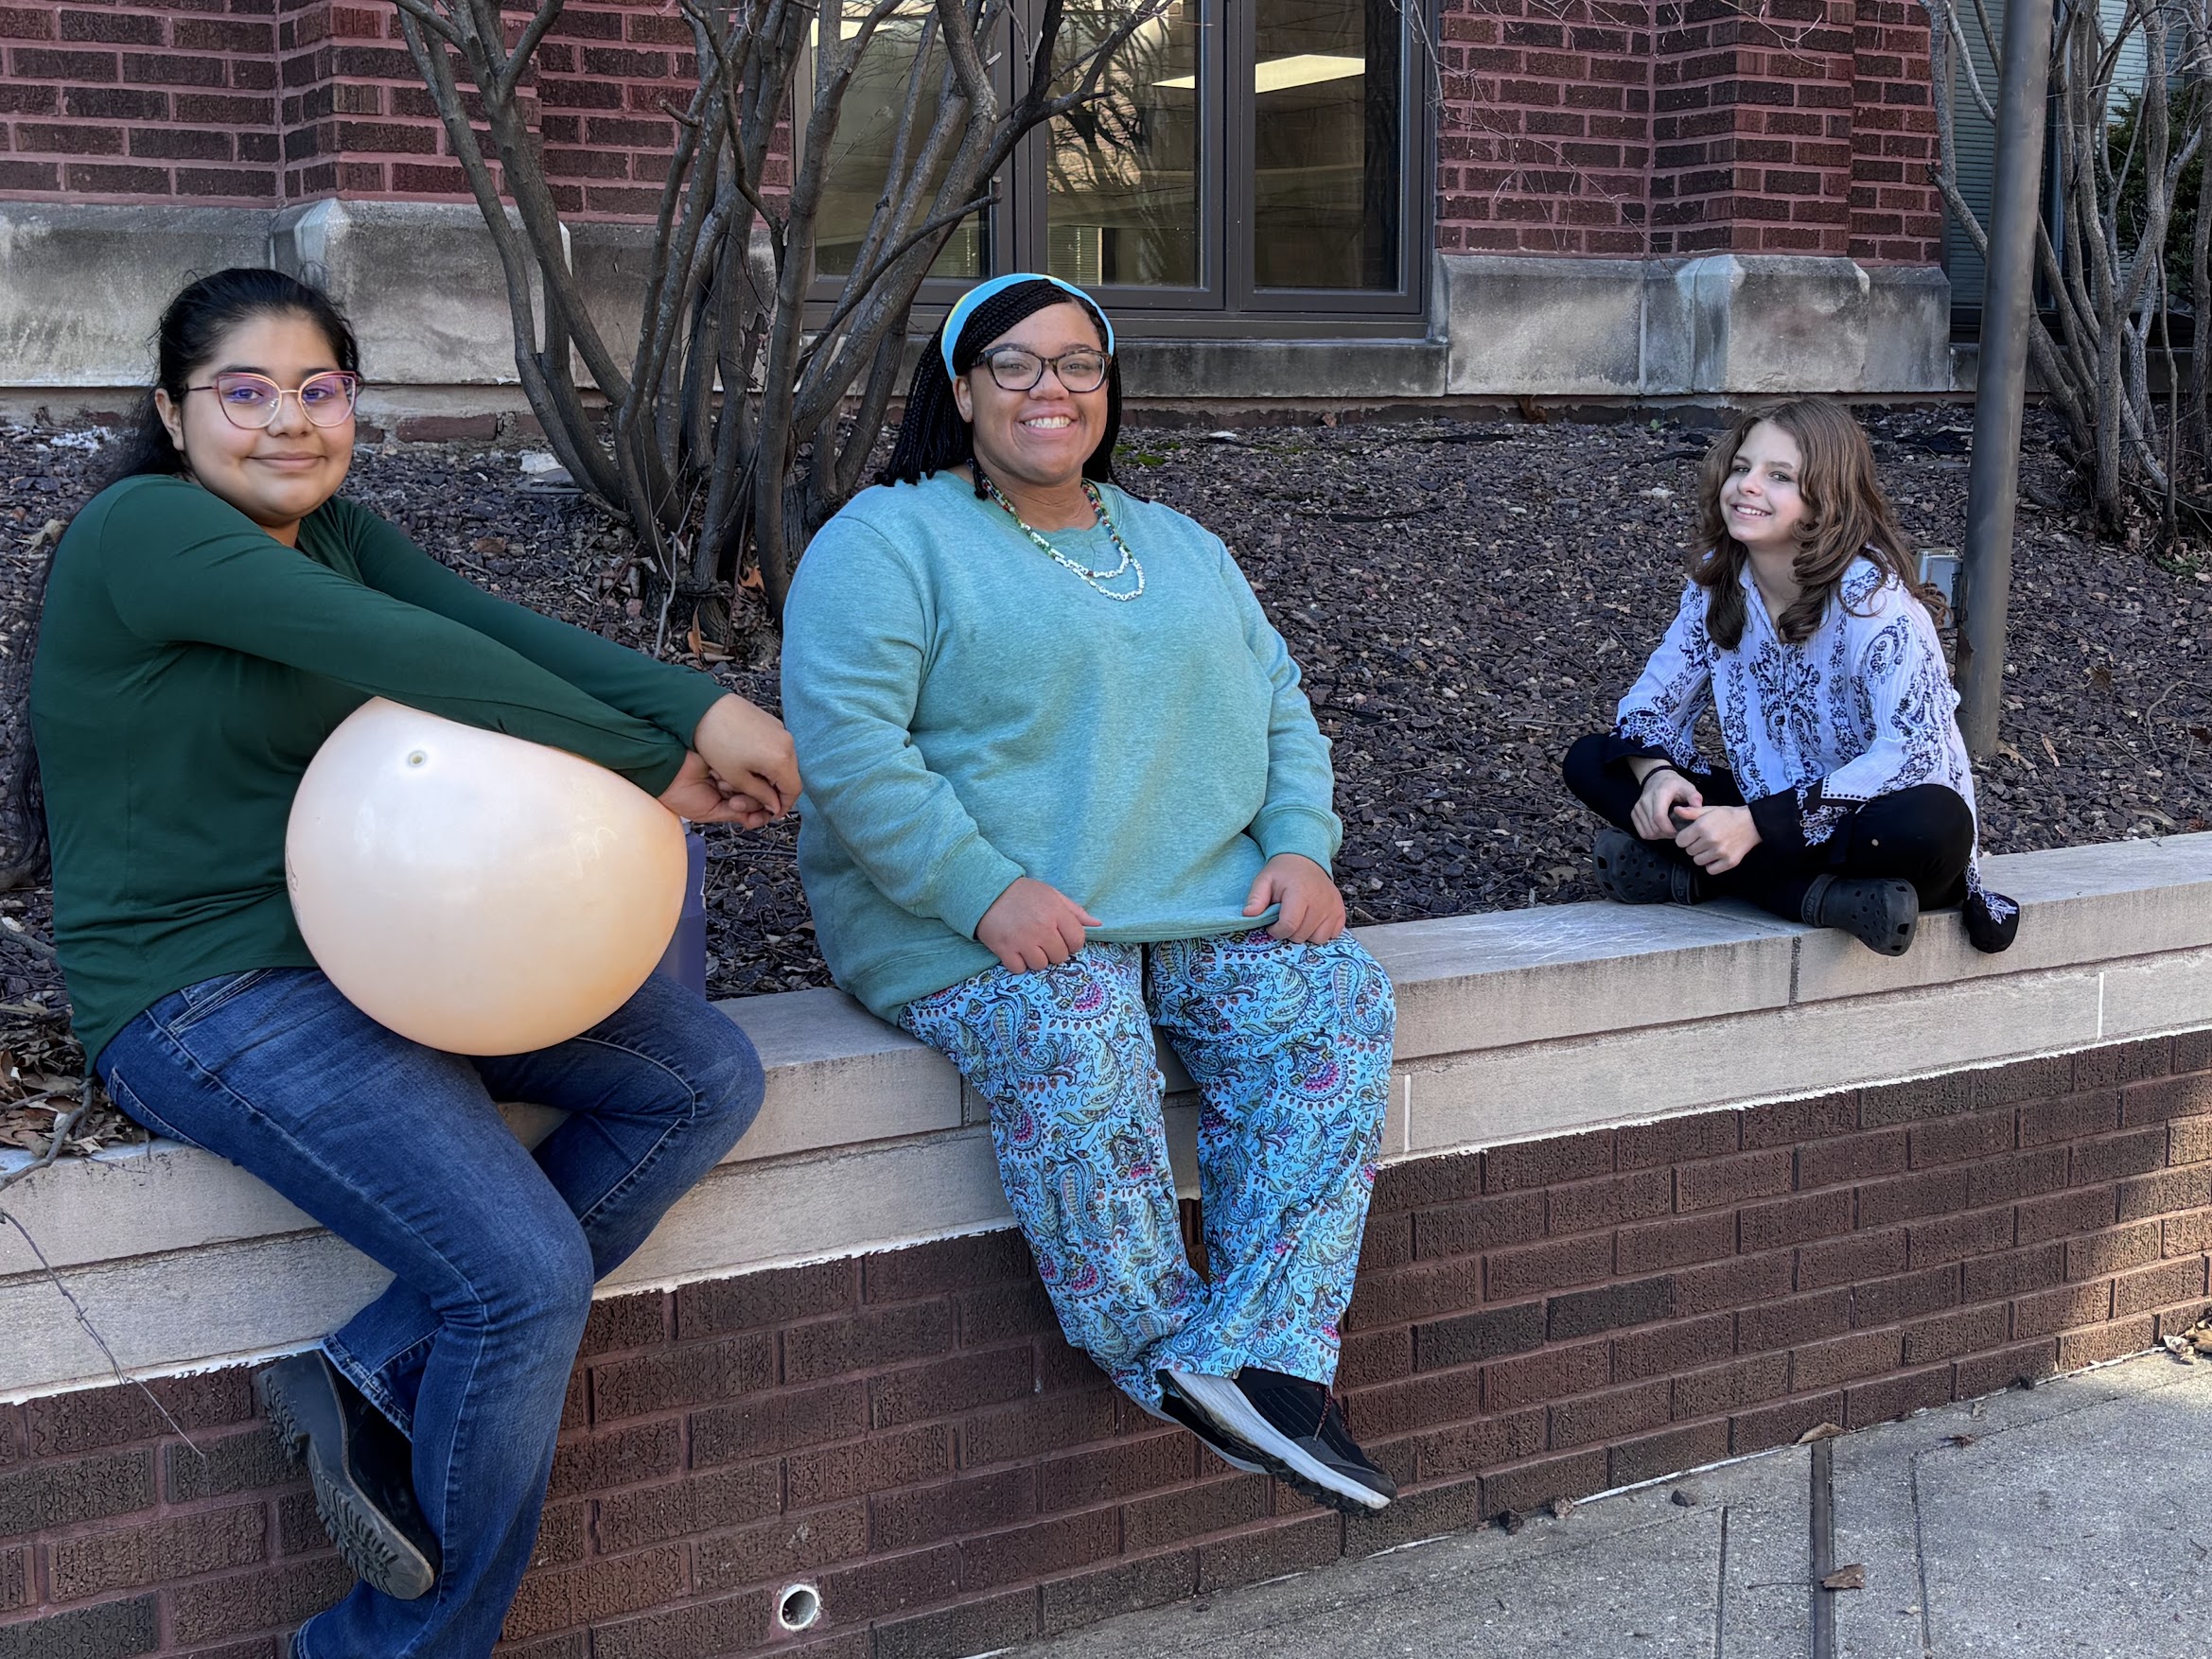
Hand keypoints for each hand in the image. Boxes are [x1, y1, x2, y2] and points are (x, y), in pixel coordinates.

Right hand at [657, 749, 773, 825]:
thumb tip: (758, 818)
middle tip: (732, 802)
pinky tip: (719, 775)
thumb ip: (735, 814)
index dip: (759, 814)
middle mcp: (732, 785)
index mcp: (727, 800)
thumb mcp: (710, 813)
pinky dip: (735, 773)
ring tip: (720, 786)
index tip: (756, 817)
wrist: (667, 772)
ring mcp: (732, 770)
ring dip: (739, 787)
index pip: (755, 808)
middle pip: (758, 795)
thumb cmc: (678, 794)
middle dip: (748, 802)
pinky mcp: (730, 756)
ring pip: (753, 781)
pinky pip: (744, 766)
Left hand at [691, 693, 799, 821]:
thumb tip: (774, 805)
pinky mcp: (772, 722)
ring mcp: (780, 730)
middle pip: (790, 776)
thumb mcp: (737, 778)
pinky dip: (769, 760)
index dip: (784, 806)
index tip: (773, 813)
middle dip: (775, 791)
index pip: (793, 790)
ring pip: (783, 762)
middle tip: (759, 800)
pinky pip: (777, 747)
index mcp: (781, 759)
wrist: (703, 709)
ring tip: (750, 781)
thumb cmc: (717, 743)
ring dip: (771, 775)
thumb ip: (760, 795)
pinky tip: (749, 762)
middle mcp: (787, 743)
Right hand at [976, 877, 1101, 972]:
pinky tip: (1015, 950)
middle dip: (1053, 951)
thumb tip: (1097, 924)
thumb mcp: (1051, 894)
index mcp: (1056, 912)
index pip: (1077, 940)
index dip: (1072, 943)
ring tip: (1027, 945)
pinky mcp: (1004, 949)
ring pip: (1041, 965)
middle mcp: (1042, 928)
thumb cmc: (1022, 893)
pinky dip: (1018, 963)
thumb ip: (1075, 911)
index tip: (1063, 939)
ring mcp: (1023, 940)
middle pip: (1060, 956)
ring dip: (1035, 958)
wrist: (987, 890)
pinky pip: (1019, 969)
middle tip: (1042, 940)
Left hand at [1243, 853, 1346, 943]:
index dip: (1276, 931)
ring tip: (1299, 920)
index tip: (1271, 925)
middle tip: (1285, 919)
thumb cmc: (1283, 873)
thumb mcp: (1264, 880)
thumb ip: (1256, 898)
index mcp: (1300, 893)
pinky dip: (1321, 932)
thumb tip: (1247, 915)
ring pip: (1318, 939)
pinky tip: (1312, 921)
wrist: (1305, 859)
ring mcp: (1333, 907)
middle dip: (1289, 932)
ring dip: (1306, 934)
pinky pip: (1332, 935)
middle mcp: (1320, 901)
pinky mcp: (1340, 912)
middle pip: (1302, 935)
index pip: (1289, 925)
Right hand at [1631, 766, 1703, 840]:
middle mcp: (1645, 801)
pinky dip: (1651, 835)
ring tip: (1669, 831)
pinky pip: (1642, 831)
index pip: (1659, 817)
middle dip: (1666, 834)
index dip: (1669, 829)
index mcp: (1659, 794)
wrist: (1657, 778)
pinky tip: (1660, 830)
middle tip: (1676, 832)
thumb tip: (1697, 810)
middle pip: (1653, 827)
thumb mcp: (1688, 787)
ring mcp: (1638, 808)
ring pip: (1647, 832)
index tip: (1679, 832)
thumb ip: (1694, 798)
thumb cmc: (1674, 785)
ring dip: (1659, 836)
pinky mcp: (1634, 813)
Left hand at [1672, 803, 1760, 873]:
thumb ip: (1691, 812)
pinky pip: (1710, 870)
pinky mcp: (1729, 862)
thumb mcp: (1709, 810)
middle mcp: (1710, 840)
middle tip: (1703, 840)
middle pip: (1689, 851)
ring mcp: (1720, 852)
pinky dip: (1711, 865)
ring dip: (1701, 855)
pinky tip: (1715, 856)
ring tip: (1710, 847)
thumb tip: (1676, 810)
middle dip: (1693, 846)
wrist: (1752, 823)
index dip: (1684, 839)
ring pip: (1698, 861)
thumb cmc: (1730, 816)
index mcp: (1702, 827)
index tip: (1690, 836)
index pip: (1680, 841)